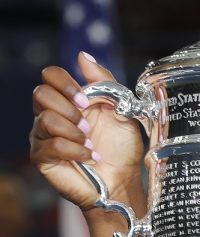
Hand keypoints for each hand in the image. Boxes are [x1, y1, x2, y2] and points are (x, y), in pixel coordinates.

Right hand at [29, 53, 144, 209]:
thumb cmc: (121, 148)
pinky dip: (75, 150)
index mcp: (68, 101)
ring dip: (74, 132)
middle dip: (68, 108)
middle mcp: (51, 115)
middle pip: (40, 94)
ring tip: (91, 143)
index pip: (50, 76)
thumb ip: (104, 83)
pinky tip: (89, 156)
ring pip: (45, 120)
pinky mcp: (42, 158)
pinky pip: (50, 145)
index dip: (65, 83)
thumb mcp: (121, 109)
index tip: (84, 99)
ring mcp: (43, 137)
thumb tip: (83, 56)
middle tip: (87, 124)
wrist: (123, 180)